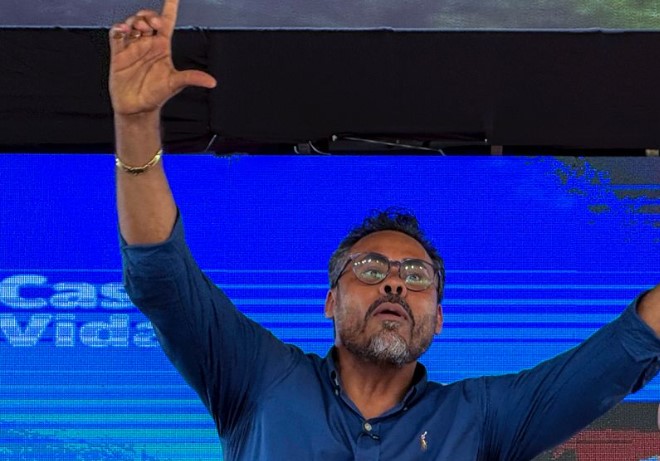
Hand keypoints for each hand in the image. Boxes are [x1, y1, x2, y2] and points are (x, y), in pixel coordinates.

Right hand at [108, 0, 216, 116]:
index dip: (170, 6)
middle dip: (150, 16)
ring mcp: (133, 47)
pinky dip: (118, 29)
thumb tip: (212, 82)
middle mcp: (148, 43)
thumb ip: (192, 78)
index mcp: (162, 46)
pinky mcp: (118, 53)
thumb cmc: (156, 94)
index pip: (167, 21)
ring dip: (136, 21)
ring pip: (132, 23)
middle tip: (154, 25)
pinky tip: (123, 30)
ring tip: (140, 28)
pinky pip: (116, 35)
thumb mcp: (175, 84)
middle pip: (148, 19)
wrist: (138, 108)